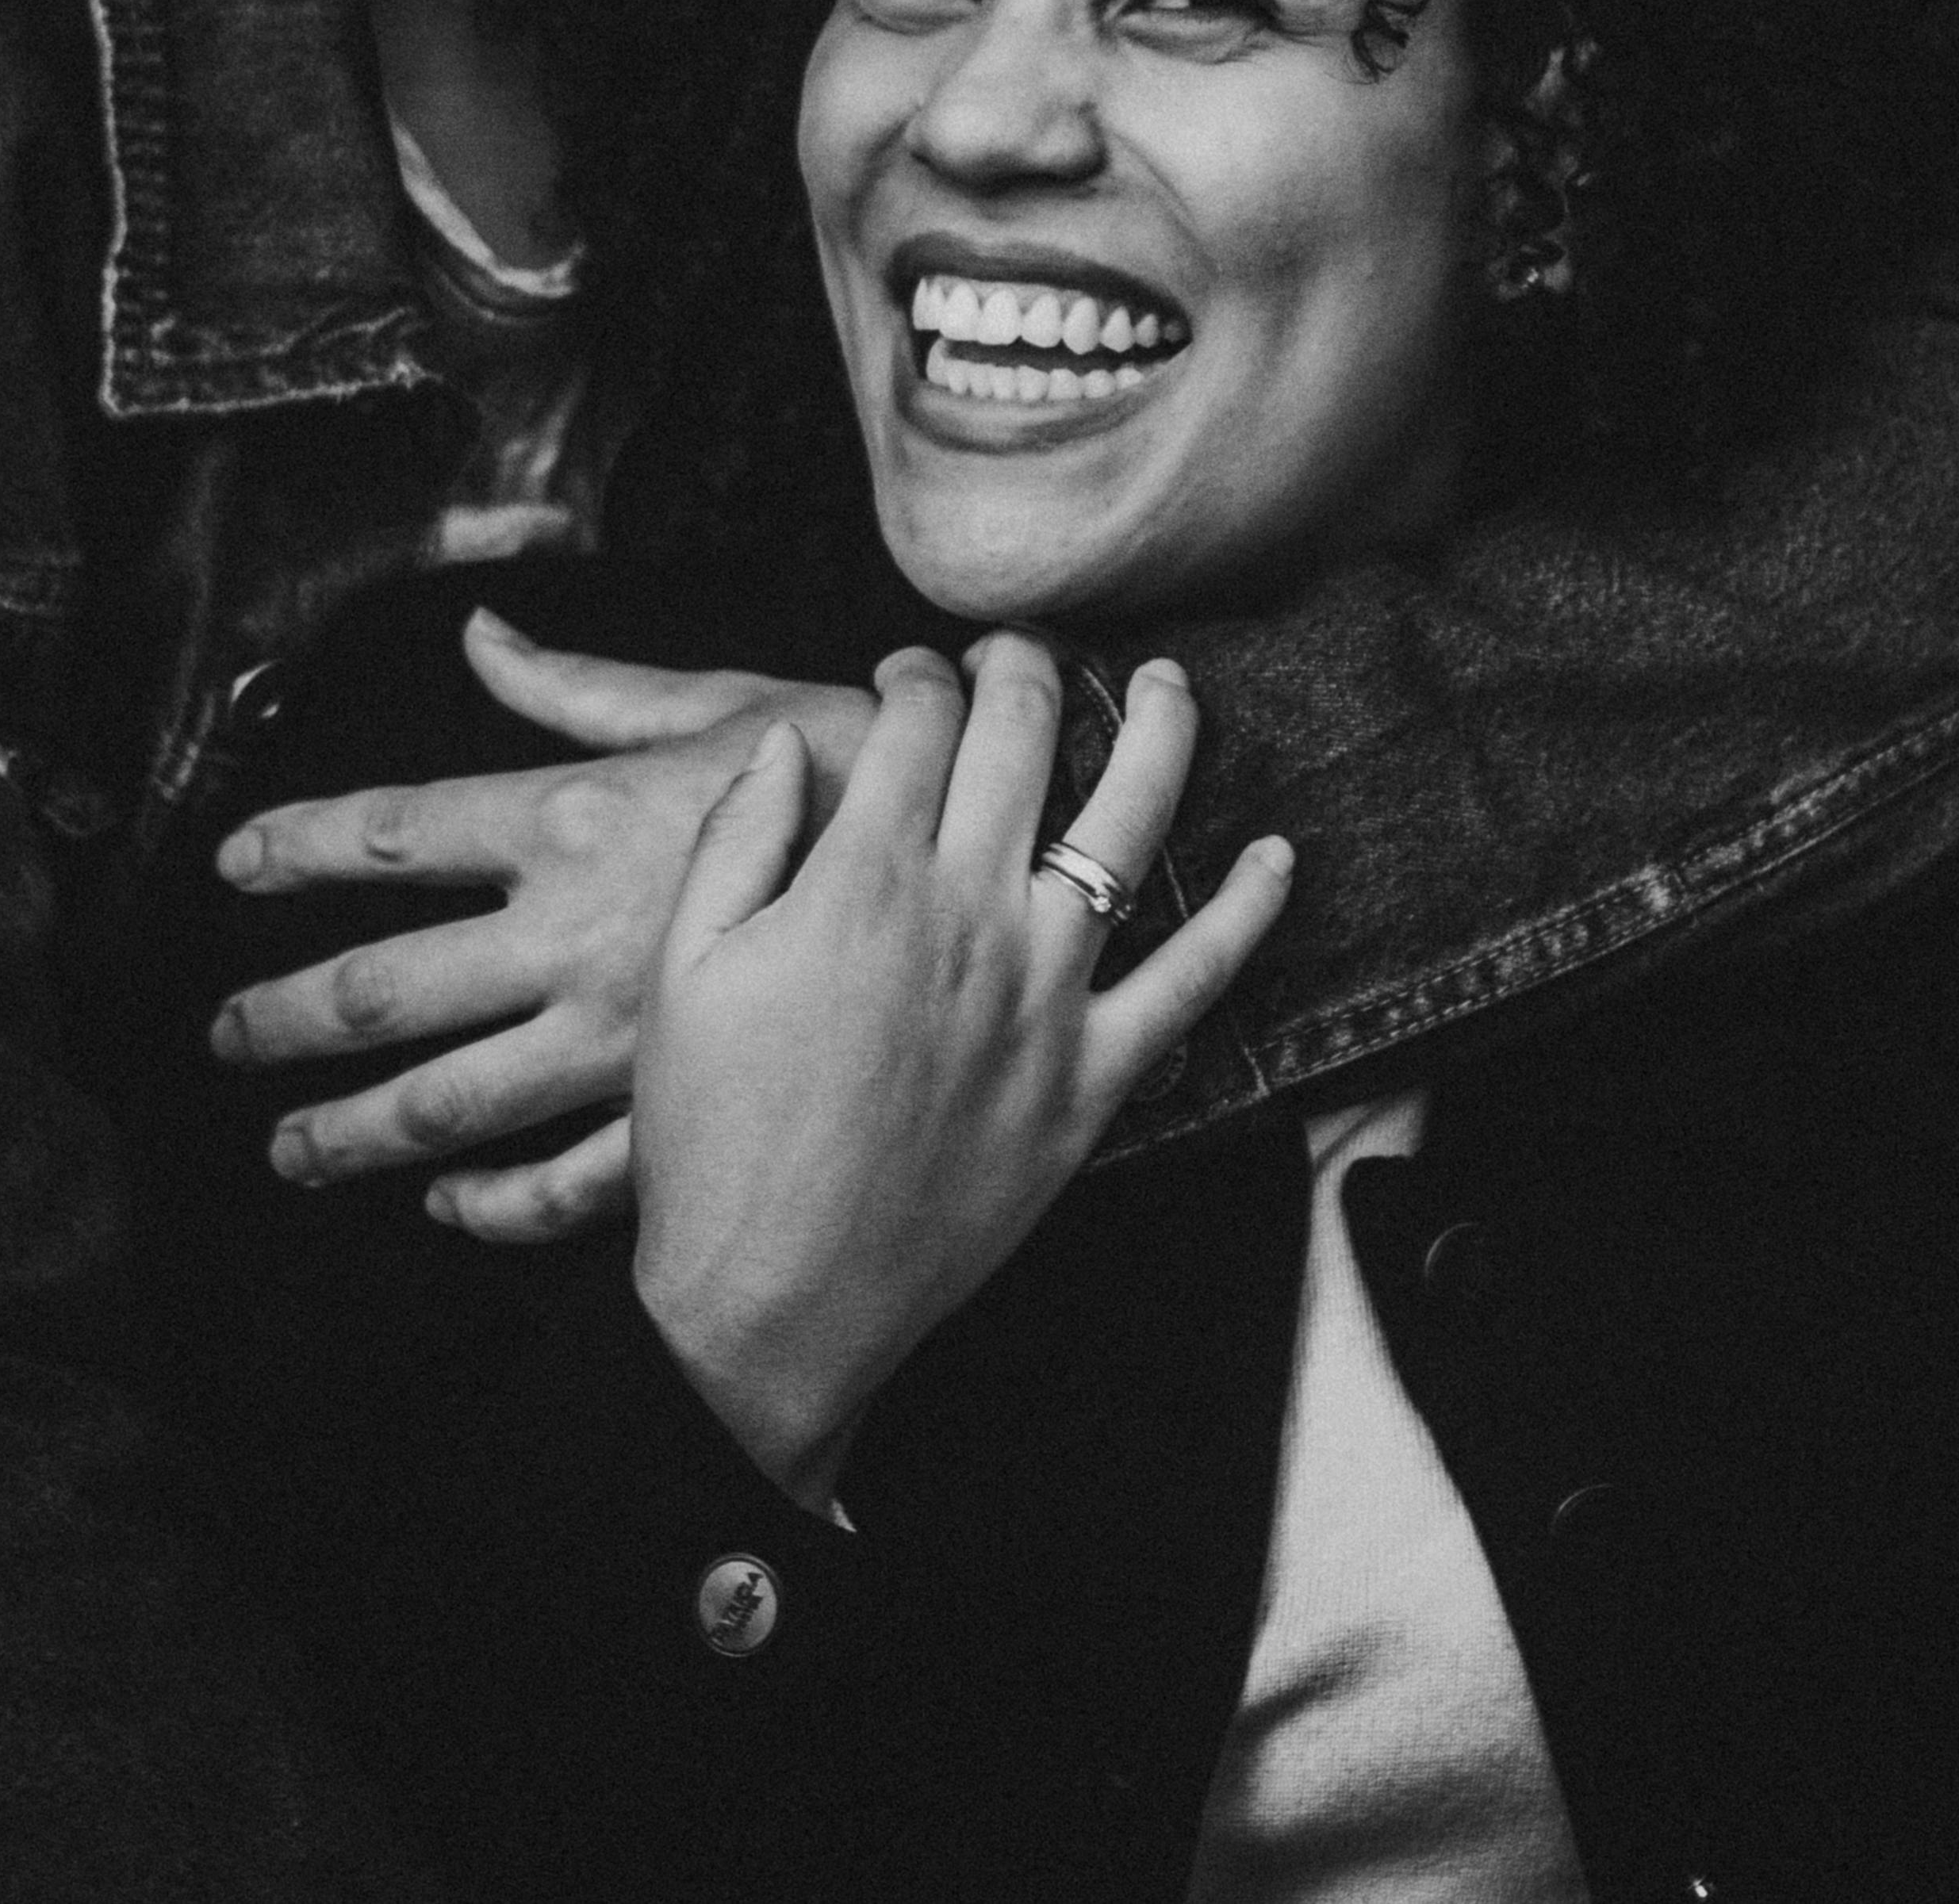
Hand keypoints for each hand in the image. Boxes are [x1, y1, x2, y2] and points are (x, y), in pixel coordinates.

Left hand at [208, 611, 876, 1229]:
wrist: (981, 864)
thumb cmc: (849, 763)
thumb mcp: (714, 702)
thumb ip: (576, 688)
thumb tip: (479, 635)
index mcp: (572, 819)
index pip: (389, 830)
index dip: (296, 844)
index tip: (232, 863)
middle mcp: (570, 936)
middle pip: (380, 991)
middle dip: (283, 1017)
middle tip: (225, 1034)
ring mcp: (616, 1039)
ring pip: (445, 1105)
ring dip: (350, 1135)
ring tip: (290, 1149)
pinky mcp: (679, 1112)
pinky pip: (559, 1186)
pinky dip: (493, 1207)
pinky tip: (450, 1208)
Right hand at [628, 634, 1292, 1513]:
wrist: (771, 1303)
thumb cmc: (711, 1138)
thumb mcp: (681, 968)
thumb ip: (739, 837)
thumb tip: (788, 741)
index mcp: (865, 881)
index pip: (919, 719)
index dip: (915, 674)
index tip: (906, 676)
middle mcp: (972, 916)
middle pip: (1024, 739)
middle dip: (1019, 669)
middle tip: (1011, 655)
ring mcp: (1046, 996)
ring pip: (1128, 825)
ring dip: (1157, 733)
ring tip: (1166, 681)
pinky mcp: (1093, 1079)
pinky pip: (1195, 981)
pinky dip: (1245, 914)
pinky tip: (1277, 857)